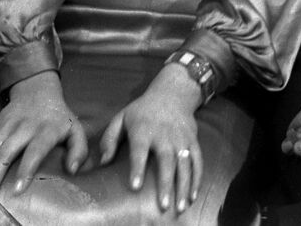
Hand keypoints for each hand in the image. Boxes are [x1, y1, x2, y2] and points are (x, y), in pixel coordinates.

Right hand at [0, 70, 87, 195]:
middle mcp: (26, 126)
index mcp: (47, 128)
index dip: (26, 169)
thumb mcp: (75, 129)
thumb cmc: (58, 117)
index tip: (18, 189)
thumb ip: (78, 150)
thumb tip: (72, 169)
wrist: (38, 91)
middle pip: (6, 151)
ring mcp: (8, 124)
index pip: (36, 150)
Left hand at [100, 63, 202, 215]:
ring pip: (184, 163)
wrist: (172, 92)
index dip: (138, 168)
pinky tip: (193, 196)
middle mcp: (164, 134)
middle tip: (163, 205)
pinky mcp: (192, 140)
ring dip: (184, 186)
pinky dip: (197, 178)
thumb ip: (110, 139)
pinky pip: (197, 160)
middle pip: (166, 160)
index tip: (135, 186)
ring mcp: (181, 137)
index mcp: (144, 129)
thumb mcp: (122, 117)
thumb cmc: (142, 110)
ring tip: (180, 207)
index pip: (140, 150)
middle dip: (165, 183)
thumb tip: (103, 163)